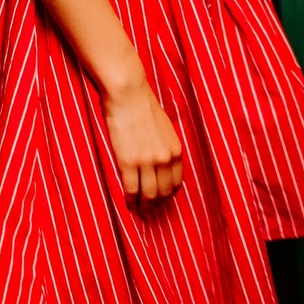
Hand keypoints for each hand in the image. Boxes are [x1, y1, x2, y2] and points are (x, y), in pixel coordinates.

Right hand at [102, 75, 183, 205]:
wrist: (128, 93)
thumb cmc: (144, 106)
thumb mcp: (165, 128)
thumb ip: (165, 147)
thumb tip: (161, 164)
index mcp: (176, 150)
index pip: (176, 184)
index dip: (167, 195)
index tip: (160, 200)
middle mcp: (165, 158)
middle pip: (162, 192)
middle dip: (155, 205)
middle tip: (147, 210)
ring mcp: (146, 161)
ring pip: (148, 195)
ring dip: (143, 206)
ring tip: (137, 210)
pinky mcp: (128, 160)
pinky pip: (131, 188)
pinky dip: (130, 199)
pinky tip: (127, 202)